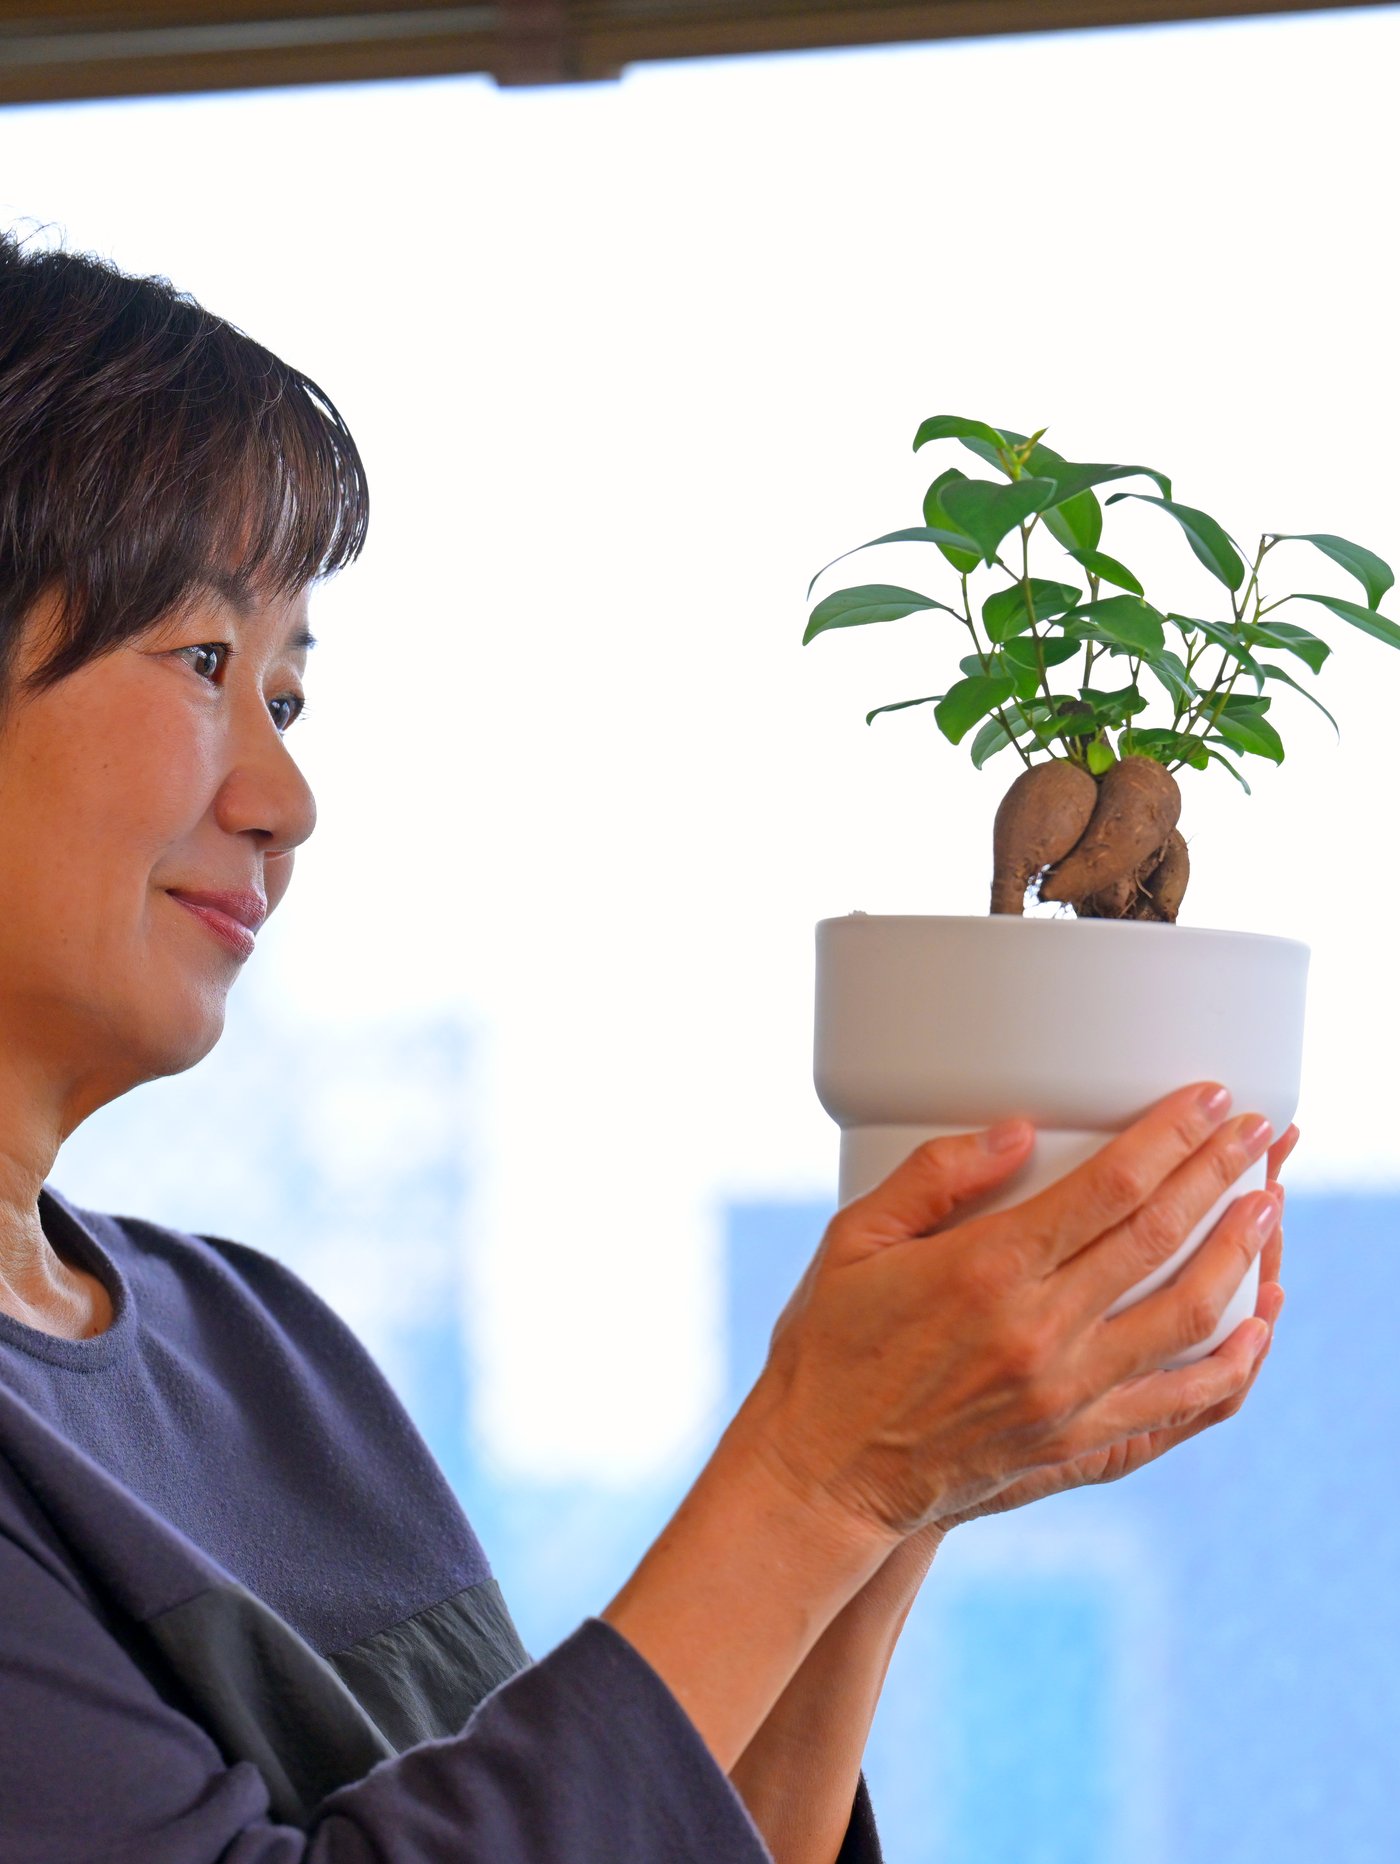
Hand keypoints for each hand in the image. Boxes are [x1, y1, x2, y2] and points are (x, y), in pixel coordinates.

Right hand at [750, 1083, 1281, 1551]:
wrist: (824, 1474)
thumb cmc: (829, 1346)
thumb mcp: (854, 1239)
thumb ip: (937, 1175)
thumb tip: (1021, 1129)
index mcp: (987, 1271)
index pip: (1110, 1187)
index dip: (1170, 1136)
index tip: (1208, 1100)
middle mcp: (1041, 1333)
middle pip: (1161, 1239)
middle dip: (1220, 1175)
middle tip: (1258, 1133)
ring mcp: (1069, 1397)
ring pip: (1189, 1318)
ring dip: (1241, 1257)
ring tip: (1268, 1209)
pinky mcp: (1078, 1446)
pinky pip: (1180, 1406)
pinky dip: (1231, 1367)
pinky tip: (1258, 1332)